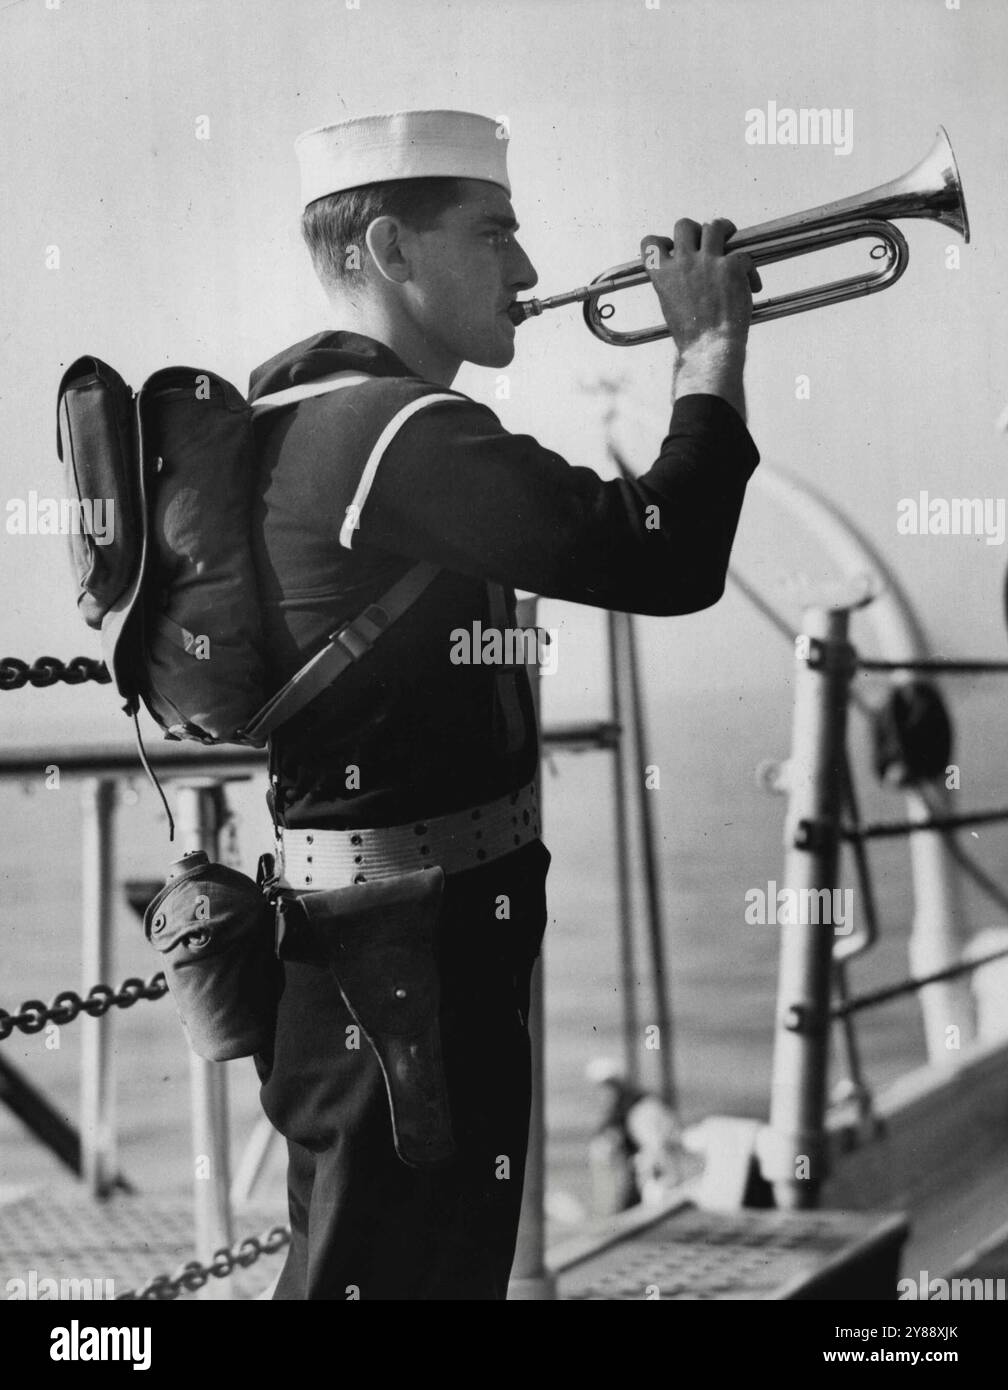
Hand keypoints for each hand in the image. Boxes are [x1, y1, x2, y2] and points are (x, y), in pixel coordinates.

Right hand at [641, 219, 760, 419]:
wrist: (710, 349)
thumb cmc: (693, 336)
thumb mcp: (673, 307)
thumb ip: (676, 284)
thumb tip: (688, 272)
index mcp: (662, 275)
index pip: (650, 243)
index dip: (662, 241)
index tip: (672, 248)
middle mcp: (683, 262)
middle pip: (684, 225)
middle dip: (696, 230)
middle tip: (709, 239)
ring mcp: (708, 262)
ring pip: (715, 226)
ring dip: (725, 229)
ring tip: (732, 237)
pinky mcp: (732, 266)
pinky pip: (744, 256)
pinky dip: (750, 271)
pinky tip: (753, 287)